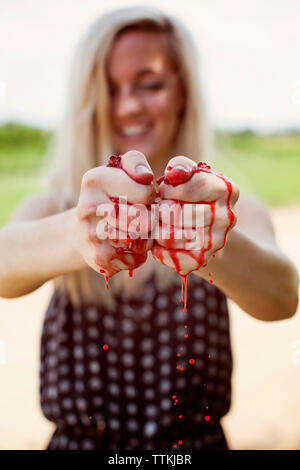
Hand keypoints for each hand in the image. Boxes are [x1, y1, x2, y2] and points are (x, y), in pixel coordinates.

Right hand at [75, 150, 155, 278]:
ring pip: (143, 240)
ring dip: (147, 238)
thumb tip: (146, 176)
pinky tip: (128, 246)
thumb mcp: (120, 170)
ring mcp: (91, 235)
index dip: (151, 196)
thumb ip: (135, 161)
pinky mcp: (98, 258)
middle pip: (146, 218)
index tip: (141, 196)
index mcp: (95, 180)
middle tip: (141, 216)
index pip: (146, 192)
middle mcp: (88, 207)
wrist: (82, 230)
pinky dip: (139, 254)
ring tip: (136, 231)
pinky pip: (137, 258)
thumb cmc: (111, 195)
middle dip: (150, 219)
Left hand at [152, 156, 238, 274]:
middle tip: (157, 209)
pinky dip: (159, 250)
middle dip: (159, 209)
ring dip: (155, 229)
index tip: (165, 191)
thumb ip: (180, 166)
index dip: (168, 188)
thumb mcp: (189, 174)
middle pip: (175, 213)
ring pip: (168, 236)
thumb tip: (174, 174)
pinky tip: (159, 242)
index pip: (189, 186)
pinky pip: (170, 257)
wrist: (206, 229)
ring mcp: (216, 242)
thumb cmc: (190, 195)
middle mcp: (226, 217)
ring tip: (156, 223)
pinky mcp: (202, 260)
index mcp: (226, 190)